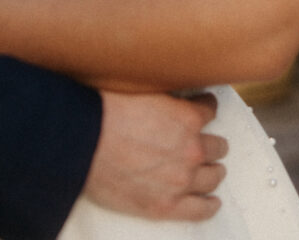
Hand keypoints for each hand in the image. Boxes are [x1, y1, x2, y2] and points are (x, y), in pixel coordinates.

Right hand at [84, 91, 226, 221]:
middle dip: (210, 141)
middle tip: (203, 142)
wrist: (82, 142)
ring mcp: (181, 180)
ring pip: (212, 176)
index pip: (209, 110)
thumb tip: (170, 94)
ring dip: (212, 170)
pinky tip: (212, 201)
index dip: (204, 107)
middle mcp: (191, 149)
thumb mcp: (142, 90)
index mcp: (186, 118)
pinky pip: (200, 210)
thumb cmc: (104, 111)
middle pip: (216, 146)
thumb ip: (164, 96)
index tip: (202, 109)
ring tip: (211, 169)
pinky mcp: (166, 205)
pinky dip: (209, 205)